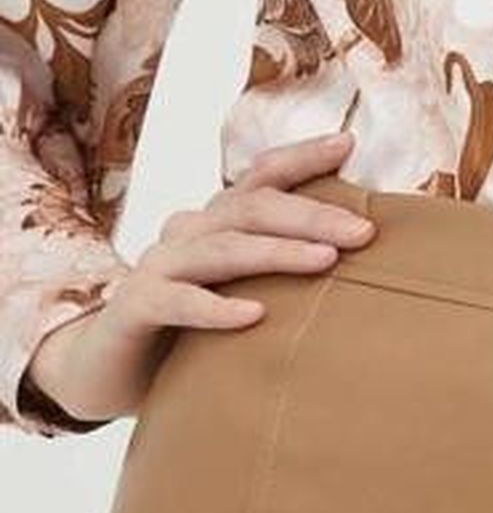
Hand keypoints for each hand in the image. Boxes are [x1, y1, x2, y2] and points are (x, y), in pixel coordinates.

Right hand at [21, 128, 378, 427]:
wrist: (108, 368)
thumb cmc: (191, 326)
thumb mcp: (240, 287)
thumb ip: (281, 266)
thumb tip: (356, 257)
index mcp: (216, 219)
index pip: (261, 176)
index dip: (302, 157)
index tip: (348, 145)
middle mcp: (188, 231)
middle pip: (252, 207)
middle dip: (311, 215)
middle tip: (363, 232)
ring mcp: (159, 265)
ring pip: (222, 249)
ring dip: (276, 253)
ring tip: (325, 260)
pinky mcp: (136, 306)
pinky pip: (178, 301)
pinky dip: (216, 307)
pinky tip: (254, 315)